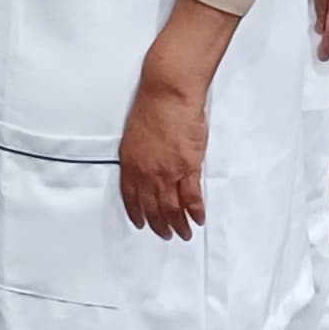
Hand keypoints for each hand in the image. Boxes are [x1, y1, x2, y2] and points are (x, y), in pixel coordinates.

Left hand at [117, 82, 208, 239]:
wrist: (168, 95)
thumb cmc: (152, 107)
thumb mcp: (135, 135)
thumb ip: (140, 157)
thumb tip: (146, 169)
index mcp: (130, 164)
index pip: (130, 197)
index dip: (136, 213)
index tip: (141, 222)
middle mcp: (147, 172)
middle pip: (153, 206)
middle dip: (159, 224)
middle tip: (165, 234)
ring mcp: (168, 172)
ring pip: (172, 207)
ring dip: (179, 224)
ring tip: (183, 233)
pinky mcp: (188, 168)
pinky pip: (192, 197)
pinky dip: (196, 211)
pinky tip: (198, 219)